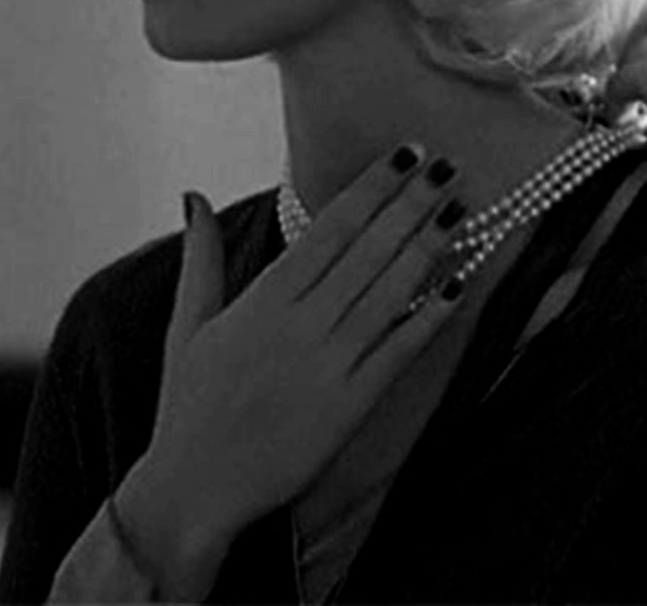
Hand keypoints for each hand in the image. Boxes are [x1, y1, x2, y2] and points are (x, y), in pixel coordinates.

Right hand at [118, 144, 465, 599]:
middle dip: (411, 202)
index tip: (404, 154)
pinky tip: (458, 286)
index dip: (372, 187)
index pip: (330, 226)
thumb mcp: (187, 323)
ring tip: (459, 209)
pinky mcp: (351, 405)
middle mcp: (302, 323)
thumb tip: (193, 195)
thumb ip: (200, 256)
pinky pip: (399, 352)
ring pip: (389, 291)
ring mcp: (330, 364)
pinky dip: (429, 317)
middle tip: (447, 165)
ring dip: (429, 247)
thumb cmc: (189, 406)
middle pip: (368, 249)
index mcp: (264, 298)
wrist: (194, 491)